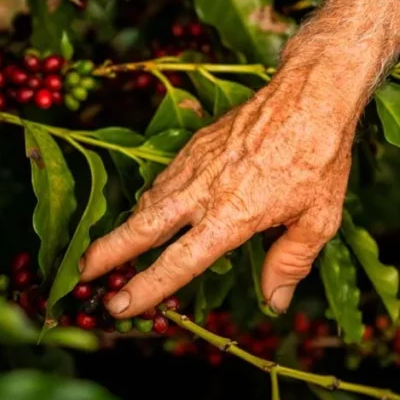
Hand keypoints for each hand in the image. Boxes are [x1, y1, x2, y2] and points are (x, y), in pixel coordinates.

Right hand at [79, 64, 362, 317]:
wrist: (309, 93)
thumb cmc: (320, 157)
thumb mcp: (318, 218)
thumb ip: (290, 262)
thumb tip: (274, 303)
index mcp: (232, 215)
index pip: (179, 262)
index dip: (147, 288)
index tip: (120, 306)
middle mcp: (203, 190)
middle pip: (141, 227)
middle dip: (106, 253)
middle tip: (79, 275)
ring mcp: (194, 164)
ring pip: (149, 201)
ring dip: (126, 228)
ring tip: (106, 252)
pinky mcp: (195, 144)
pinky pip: (164, 179)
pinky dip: (151, 200)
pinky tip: (150, 212)